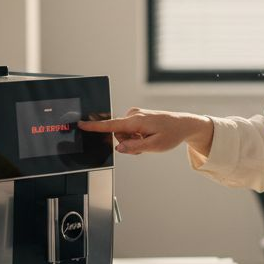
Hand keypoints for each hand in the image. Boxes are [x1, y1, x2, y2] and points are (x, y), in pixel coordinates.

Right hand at [77, 108, 212, 154]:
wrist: (183, 124)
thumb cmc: (172, 134)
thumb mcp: (155, 146)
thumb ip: (135, 148)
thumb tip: (119, 148)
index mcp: (136, 121)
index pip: (111, 125)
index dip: (95, 126)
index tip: (81, 124)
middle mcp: (134, 115)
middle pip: (118, 135)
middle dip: (128, 143)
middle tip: (144, 145)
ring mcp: (135, 115)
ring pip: (123, 134)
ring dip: (133, 141)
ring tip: (148, 140)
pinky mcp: (137, 116)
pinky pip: (129, 131)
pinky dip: (136, 137)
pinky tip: (148, 136)